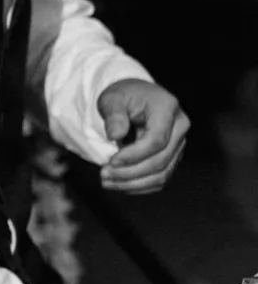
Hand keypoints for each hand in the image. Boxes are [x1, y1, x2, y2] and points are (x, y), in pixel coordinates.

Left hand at [97, 79, 189, 193]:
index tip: (111, 161)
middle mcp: (179, 128)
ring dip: (132, 183)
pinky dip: (139, 186)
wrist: (135, 99)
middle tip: (103, 174)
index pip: (156, 140)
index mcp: (167, 108)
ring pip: (161, 174)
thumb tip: (115, 134)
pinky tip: (119, 184)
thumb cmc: (123, 97)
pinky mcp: (173, 158)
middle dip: (129, 172)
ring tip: (107, 182)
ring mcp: (179, 145)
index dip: (133, 155)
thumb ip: (113, 114)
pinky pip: (160, 180)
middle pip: (160, 160)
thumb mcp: (112, 98)